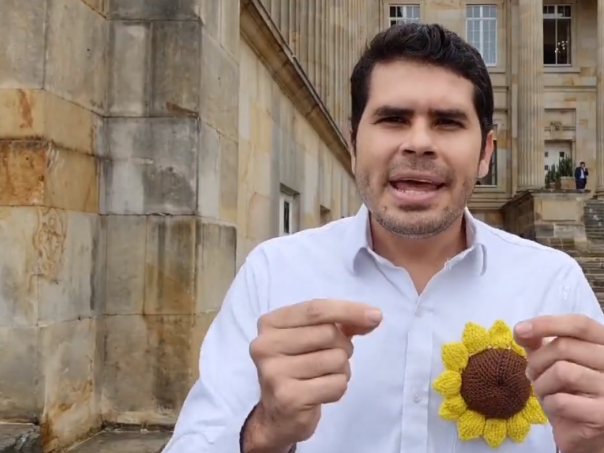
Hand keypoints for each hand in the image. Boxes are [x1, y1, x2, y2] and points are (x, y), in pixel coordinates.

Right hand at [244, 299, 382, 450]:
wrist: (277, 416)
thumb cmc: (299, 367)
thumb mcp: (315, 338)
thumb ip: (342, 323)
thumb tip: (373, 316)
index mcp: (270, 323)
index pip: (315, 309)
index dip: (348, 310)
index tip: (376, 315)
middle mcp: (266, 345)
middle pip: (328, 333)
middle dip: (343, 347)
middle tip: (332, 359)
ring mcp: (274, 372)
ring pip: (335, 359)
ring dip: (342, 369)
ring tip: (325, 377)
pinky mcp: (288, 397)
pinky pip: (336, 384)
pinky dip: (338, 388)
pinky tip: (321, 392)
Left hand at [514, 315, 603, 452]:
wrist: (587, 432)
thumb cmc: (572, 391)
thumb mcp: (555, 362)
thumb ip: (540, 343)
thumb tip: (521, 330)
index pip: (580, 324)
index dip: (547, 324)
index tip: (520, 330)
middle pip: (564, 347)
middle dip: (538, 361)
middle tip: (533, 374)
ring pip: (562, 372)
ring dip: (542, 384)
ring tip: (545, 392)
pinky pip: (562, 401)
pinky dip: (549, 404)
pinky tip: (555, 408)